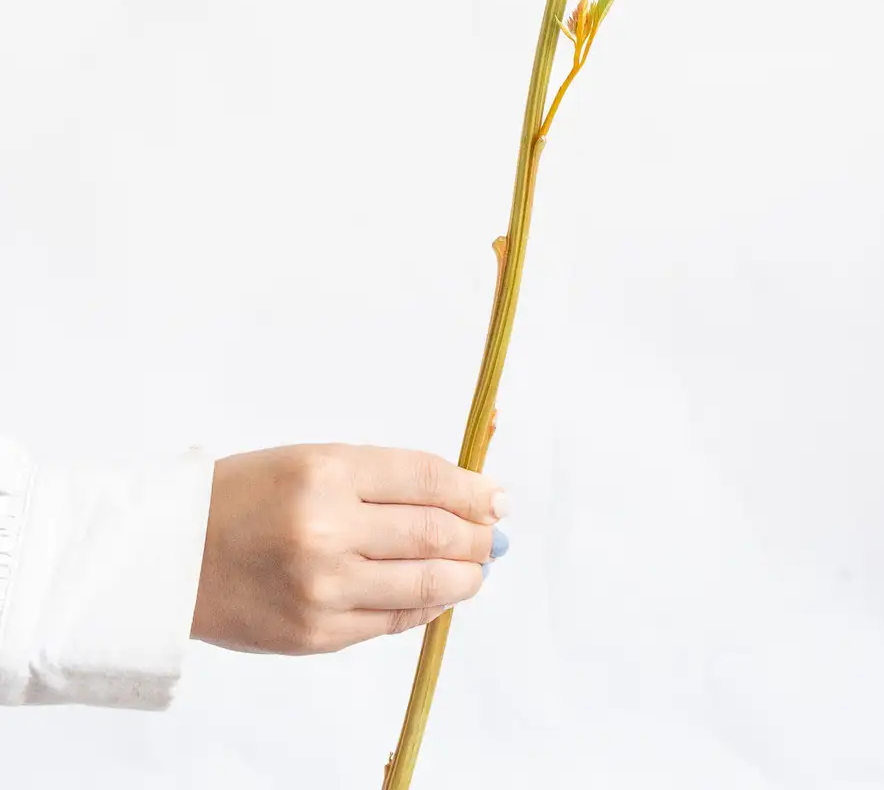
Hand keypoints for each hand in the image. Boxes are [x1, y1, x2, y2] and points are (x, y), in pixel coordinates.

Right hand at [190, 444, 508, 654]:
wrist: (172, 557)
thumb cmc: (245, 498)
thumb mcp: (312, 462)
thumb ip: (383, 479)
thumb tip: (464, 499)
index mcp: (326, 471)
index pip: (426, 478)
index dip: (473, 489)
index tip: (498, 497)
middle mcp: (327, 528)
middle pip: (434, 532)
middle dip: (477, 535)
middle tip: (494, 535)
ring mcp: (323, 588)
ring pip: (424, 583)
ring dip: (464, 576)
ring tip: (476, 567)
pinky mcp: (317, 634)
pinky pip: (392, 622)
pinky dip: (425, 607)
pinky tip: (436, 593)